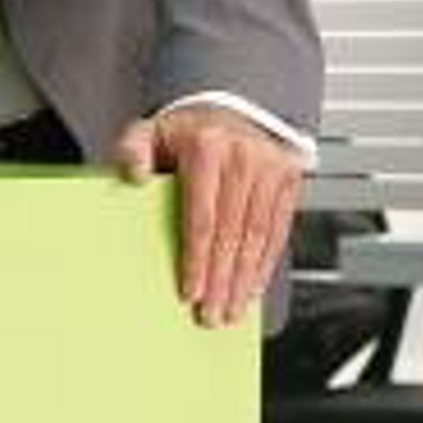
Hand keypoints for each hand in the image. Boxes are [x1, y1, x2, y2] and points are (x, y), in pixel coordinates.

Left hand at [114, 103, 303, 326]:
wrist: (229, 109)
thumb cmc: (186, 131)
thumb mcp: (150, 131)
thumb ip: (133, 149)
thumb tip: (133, 174)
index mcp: (208, 147)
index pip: (203, 217)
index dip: (197, 259)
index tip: (190, 291)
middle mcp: (245, 156)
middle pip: (232, 233)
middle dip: (221, 280)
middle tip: (211, 314)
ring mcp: (272, 167)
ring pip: (257, 237)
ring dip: (244, 280)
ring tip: (231, 310)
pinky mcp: (290, 179)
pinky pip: (278, 230)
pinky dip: (266, 263)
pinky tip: (253, 287)